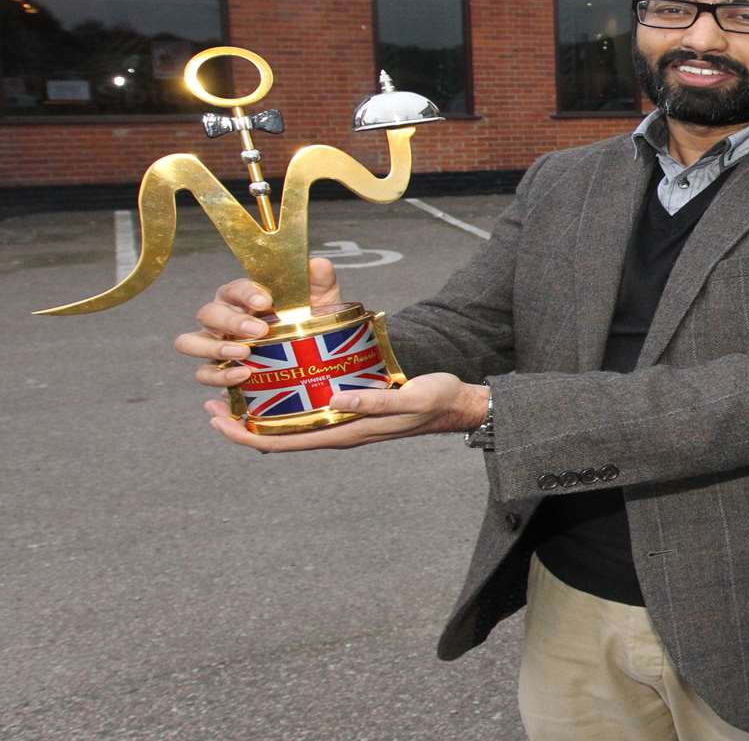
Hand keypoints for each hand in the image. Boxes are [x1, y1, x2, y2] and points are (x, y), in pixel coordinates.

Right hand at [173, 258, 343, 388]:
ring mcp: (216, 345)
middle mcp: (223, 319)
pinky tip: (241, 377)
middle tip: (259, 331)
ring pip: (191, 342)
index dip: (245, 293)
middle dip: (231, 321)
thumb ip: (319, 281)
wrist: (312, 358)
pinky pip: (204, 374)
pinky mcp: (218, 371)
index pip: (234, 289)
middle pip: (208, 314)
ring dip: (213, 348)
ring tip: (243, 354)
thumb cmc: (308, 323)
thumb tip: (317, 264)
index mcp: (242, 298)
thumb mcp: (320, 302)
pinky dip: (218, 377)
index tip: (265, 301)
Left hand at [201, 372, 488, 452]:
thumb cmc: (436, 399)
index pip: (282, 442)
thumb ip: (374, 399)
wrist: (457, 405)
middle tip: (211, 404)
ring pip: (291, 428)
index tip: (216, 419)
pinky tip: (278, 386)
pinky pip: (308, 415)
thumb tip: (335, 399)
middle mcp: (338, 432)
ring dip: (260, 416)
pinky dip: (285, 406)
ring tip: (235, 394)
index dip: (244, 435)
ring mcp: (344, 424)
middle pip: (278, 438)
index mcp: (345, 432)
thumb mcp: (408, 396)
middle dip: (241, 425)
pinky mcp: (351, 412)